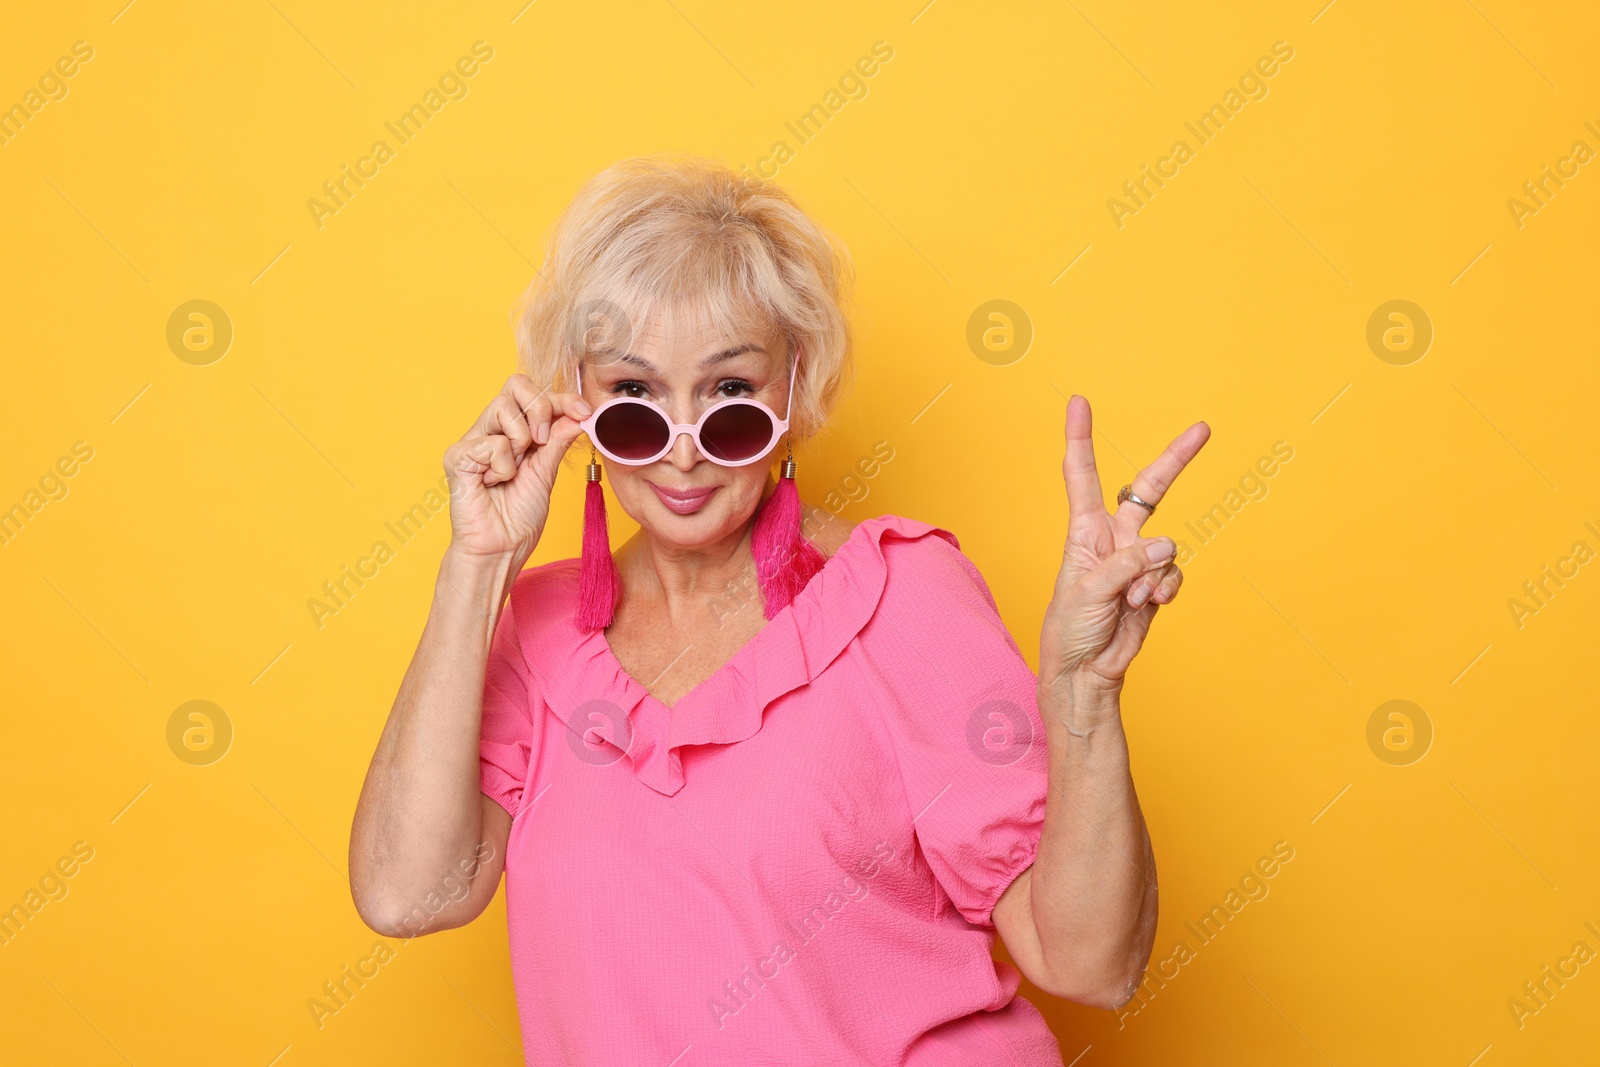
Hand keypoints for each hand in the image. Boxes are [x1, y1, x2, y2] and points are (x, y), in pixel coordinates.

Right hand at [441, 375, 592, 563]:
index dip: (562, 397)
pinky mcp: (457, 456)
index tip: (584, 411)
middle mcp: (491, 429)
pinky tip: (492, 484)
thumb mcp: (547, 471)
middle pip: (515, 384)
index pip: (534, 394)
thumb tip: (579, 413)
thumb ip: (559, 440)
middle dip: (541, 409)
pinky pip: (492, 443)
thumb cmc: (520, 516)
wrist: (502, 548)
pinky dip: (502, 467)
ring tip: (512, 471)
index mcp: (513, 430)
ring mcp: (472, 440)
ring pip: (503, 408)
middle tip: (543, 443)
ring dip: (520, 441)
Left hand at [1039, 395, 1209, 700]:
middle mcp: (1113, 539)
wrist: (1085, 672)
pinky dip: (1164, 590)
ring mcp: (1136, 561)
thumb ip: (1125, 565)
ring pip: (1166, 548)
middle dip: (1176, 460)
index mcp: (1084, 531)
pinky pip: (1174, 575)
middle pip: (1148, 489)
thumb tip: (1165, 546)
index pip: (1082, 475)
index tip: (1078, 401)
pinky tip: (1147, 606)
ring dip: (1152, 576)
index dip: (1081, 439)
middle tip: (1203, 428)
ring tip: (1130, 601)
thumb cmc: (1071, 629)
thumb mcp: (1087, 592)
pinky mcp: (1154, 585)